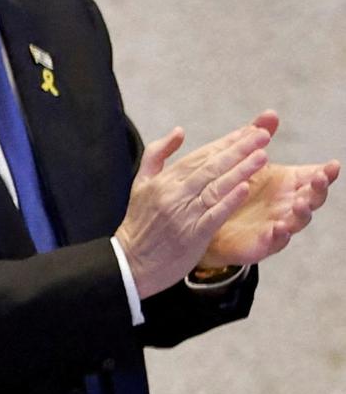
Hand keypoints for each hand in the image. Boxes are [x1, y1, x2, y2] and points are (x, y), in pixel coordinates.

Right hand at [116, 119, 271, 298]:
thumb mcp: (141, 183)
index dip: (225, 143)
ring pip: (216, 187)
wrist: (130, 262)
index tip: (248, 131)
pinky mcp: (192, 234)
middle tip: (262, 135)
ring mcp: (183, 214)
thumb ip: (158, 154)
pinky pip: (214, 214)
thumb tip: (180, 131)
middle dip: (239, 150)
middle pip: (211, 167)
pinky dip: (230, 201)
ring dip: (241, 171)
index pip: (199, 156)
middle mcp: (174, 194)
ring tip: (263, 156)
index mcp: (163, 180)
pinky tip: (246, 188)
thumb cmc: (139, 222)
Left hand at [198, 113, 338, 268]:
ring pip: (298, 221)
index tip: (332, 165)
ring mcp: (280, 224)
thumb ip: (258, 137)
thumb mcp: (245, 160)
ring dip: (302, 213)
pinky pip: (274, 241)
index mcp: (290, 184)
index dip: (325, 173)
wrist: (209, 218)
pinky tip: (278, 229)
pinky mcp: (263, 243)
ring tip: (300, 205)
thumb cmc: (236, 186)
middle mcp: (289, 204)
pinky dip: (278, 235)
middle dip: (318, 190)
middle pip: (312, 199)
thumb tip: (270, 113)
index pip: (314, 177)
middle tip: (318, 181)